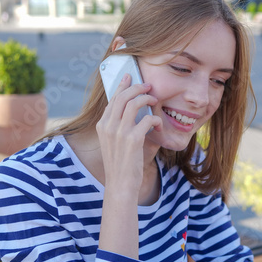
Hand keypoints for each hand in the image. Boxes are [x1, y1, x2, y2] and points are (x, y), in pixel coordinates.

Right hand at [96, 74, 160, 257]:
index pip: (112, 99)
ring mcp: (119, 132)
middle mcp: (108, 126)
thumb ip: (121, 127)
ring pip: (134, 103)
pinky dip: (156, 120)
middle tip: (149, 87)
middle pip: (123, 96)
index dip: (122, 86)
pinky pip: (148, 119)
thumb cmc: (122, 165)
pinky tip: (159, 126)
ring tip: (155, 101)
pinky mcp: (132, 139)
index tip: (130, 77)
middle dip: (137, 88)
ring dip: (148, 99)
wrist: (120, 185)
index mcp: (102, 125)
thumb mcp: (115, 143)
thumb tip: (135, 112)